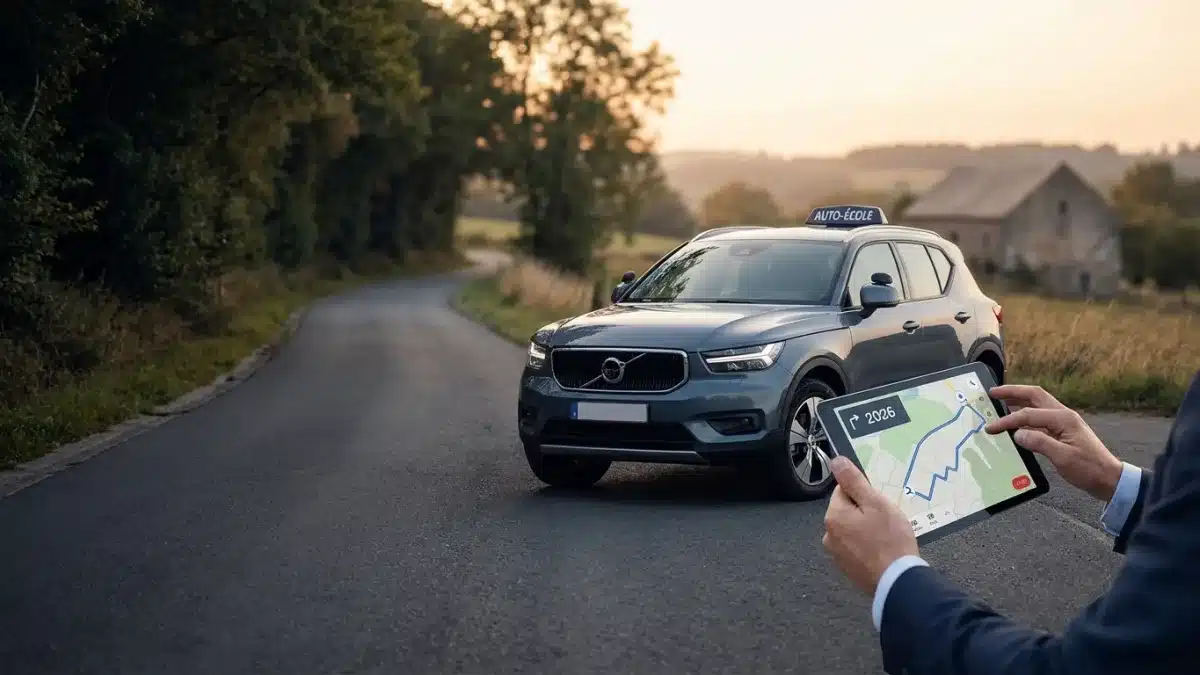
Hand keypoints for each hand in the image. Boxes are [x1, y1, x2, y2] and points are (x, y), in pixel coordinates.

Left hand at [823, 456, 917, 594]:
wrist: (897, 582)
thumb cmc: (889, 539)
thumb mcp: (875, 503)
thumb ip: (854, 481)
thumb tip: (835, 461)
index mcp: (833, 516)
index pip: (843, 491)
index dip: (864, 494)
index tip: (880, 504)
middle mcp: (828, 535)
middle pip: (847, 511)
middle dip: (865, 512)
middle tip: (887, 521)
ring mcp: (837, 555)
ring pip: (852, 530)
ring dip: (866, 529)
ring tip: (887, 537)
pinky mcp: (848, 569)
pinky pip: (856, 548)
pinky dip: (867, 547)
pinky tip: (883, 552)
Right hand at [986, 384, 1122, 502]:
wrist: (1109, 479)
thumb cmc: (1089, 469)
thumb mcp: (1063, 458)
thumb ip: (1039, 443)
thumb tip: (1017, 434)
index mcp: (1064, 419)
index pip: (1028, 414)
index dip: (1007, 420)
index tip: (990, 428)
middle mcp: (1063, 415)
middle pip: (1034, 395)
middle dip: (1012, 392)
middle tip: (992, 393)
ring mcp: (1064, 422)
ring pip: (1037, 404)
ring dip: (1018, 400)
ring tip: (1000, 401)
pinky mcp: (1062, 431)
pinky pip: (1040, 417)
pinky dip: (1025, 415)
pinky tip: (1016, 422)